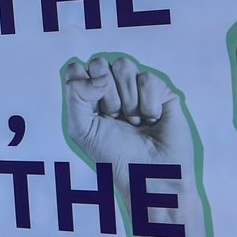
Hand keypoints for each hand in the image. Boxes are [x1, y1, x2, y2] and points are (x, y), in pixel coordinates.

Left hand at [61, 54, 196, 175]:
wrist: (147, 174)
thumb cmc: (113, 154)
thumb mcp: (81, 128)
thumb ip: (75, 95)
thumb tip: (99, 76)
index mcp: (89, 95)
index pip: (77, 70)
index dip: (83, 88)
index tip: (93, 113)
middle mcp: (112, 87)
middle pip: (100, 63)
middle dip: (106, 95)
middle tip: (115, 118)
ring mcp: (137, 87)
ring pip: (124, 65)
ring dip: (127, 100)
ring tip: (134, 121)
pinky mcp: (161, 90)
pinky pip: (147, 78)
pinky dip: (148, 104)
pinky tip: (152, 119)